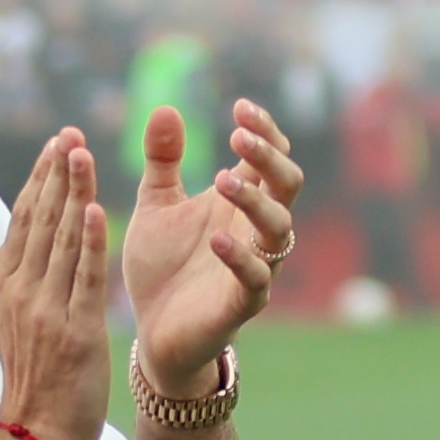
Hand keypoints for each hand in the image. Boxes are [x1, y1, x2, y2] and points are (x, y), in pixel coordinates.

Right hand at [0, 125, 114, 439]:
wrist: (36, 435)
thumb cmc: (35, 383)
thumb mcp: (16, 325)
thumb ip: (20, 284)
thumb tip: (18, 247)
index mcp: (10, 288)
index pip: (23, 222)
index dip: (38, 180)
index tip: (55, 145)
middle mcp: (23, 293)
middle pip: (39, 221)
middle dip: (55, 174)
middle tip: (69, 134)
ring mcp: (47, 310)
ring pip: (61, 240)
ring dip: (71, 193)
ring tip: (81, 153)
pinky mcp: (75, 330)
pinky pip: (83, 278)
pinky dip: (89, 241)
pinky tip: (96, 208)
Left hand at [122, 96, 297, 386]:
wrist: (152, 332)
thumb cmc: (161, 267)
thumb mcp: (156, 205)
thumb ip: (162, 161)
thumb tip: (165, 107)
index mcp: (240, 202)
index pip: (270, 157)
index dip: (264, 130)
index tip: (239, 106)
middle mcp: (256, 231)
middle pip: (287, 184)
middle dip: (269, 157)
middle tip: (238, 136)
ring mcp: (256, 267)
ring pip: (279, 227)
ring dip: (255, 200)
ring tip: (222, 179)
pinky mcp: (242, 304)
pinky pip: (256, 278)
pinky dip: (240, 257)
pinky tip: (216, 238)